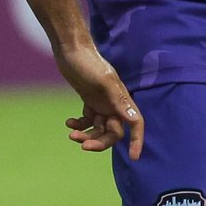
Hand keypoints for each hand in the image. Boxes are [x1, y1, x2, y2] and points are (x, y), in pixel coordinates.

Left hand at [53, 39, 142, 159]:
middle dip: (100, 142)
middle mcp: (114, 103)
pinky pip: (87, 120)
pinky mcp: (88, 100)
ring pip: (98, 129)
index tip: (133, 157)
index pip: (135, 124)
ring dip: (86, 135)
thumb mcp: (104, 82)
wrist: (71, 48)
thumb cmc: (89, 62)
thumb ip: (119, 101)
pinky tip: (68, 123)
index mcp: (122, 100)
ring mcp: (101, 102)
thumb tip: (134, 120)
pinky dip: (79, 125)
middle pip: (113, 132)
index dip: (136, 140)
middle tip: (83, 145)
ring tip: (71, 134)